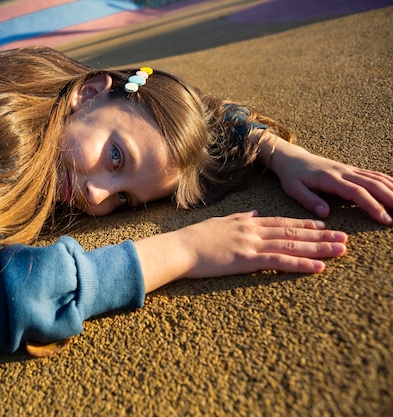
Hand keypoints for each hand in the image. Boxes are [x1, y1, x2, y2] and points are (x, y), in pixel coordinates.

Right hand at [136, 210, 347, 291]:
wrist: (179, 247)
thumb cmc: (194, 238)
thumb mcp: (219, 222)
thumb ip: (238, 218)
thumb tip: (253, 213)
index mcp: (247, 222)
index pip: (281, 222)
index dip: (304, 224)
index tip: (323, 226)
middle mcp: (253, 230)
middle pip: (292, 232)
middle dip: (320, 235)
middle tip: (343, 238)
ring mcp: (251, 244)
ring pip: (291, 245)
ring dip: (318, 248)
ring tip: (340, 249)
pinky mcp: (247, 260)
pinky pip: (279, 262)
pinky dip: (300, 264)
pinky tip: (318, 267)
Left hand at [261, 134, 392, 224]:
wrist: (293, 158)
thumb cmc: (292, 176)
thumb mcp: (293, 189)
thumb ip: (309, 200)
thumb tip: (325, 213)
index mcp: (331, 178)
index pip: (357, 192)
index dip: (373, 205)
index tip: (385, 219)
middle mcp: (344, 172)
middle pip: (373, 184)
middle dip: (391, 199)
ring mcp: (350, 170)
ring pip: (378, 178)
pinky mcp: (353, 170)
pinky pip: (375, 175)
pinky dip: (389, 181)